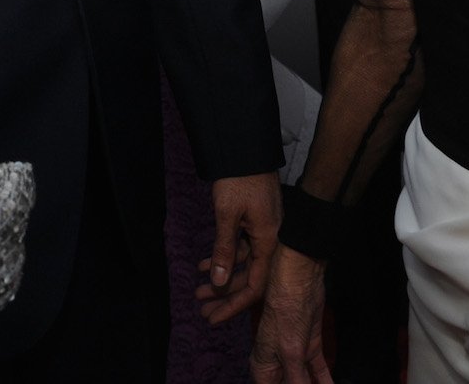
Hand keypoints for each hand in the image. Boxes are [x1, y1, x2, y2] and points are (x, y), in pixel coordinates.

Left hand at [194, 171, 278, 324]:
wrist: (246, 149)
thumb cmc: (239, 180)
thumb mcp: (227, 216)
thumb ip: (223, 250)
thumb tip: (218, 282)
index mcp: (269, 243)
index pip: (255, 286)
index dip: (234, 305)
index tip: (214, 319)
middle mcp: (270, 241)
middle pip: (248, 278)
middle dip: (224, 295)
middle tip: (202, 310)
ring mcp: (263, 232)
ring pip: (242, 264)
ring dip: (220, 276)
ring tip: (198, 290)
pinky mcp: (254, 223)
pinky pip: (240, 248)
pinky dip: (222, 257)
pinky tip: (202, 265)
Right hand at [250, 247, 334, 383]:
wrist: (300, 281)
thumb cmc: (285, 312)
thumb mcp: (291, 354)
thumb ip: (296, 382)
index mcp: (262, 368)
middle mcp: (275, 365)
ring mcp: (294, 357)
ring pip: (305, 383)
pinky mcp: (310, 348)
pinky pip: (319, 372)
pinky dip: (326, 382)